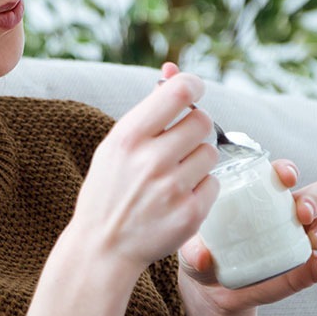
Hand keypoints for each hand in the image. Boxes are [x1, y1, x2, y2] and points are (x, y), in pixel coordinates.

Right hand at [68, 63, 219, 275]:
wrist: (103, 246)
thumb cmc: (109, 189)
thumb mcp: (115, 146)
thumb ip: (148, 110)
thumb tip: (172, 69)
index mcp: (128, 137)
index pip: (179, 92)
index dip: (192, 85)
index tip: (192, 91)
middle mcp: (151, 160)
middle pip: (202, 121)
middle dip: (195, 127)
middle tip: (179, 142)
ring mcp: (173, 189)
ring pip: (211, 152)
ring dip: (198, 159)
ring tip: (174, 174)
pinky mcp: (191, 214)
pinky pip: (214, 183)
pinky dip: (201, 188)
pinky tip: (177, 197)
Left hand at [177, 159, 316, 315]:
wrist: (212, 292)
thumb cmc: (204, 256)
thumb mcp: (192, 250)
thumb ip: (194, 250)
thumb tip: (202, 255)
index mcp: (262, 196)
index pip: (283, 173)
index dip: (288, 169)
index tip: (285, 177)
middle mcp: (288, 213)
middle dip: (315, 198)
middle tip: (301, 213)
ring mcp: (303, 240)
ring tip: (314, 240)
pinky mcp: (309, 269)